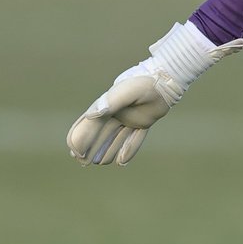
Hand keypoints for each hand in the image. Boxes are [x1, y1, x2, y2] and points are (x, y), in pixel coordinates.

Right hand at [67, 22, 242, 165]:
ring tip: (101, 162)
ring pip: (115, 139)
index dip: (79, 139)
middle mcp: (115, 113)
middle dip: (89, 148)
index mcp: (106, 106)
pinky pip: (134, 139)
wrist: (165, 81)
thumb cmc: (144, 83)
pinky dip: (128, 149)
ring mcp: (129, 119)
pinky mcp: (143, 123)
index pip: (87, 125)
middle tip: (83, 162)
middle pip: (99, 134)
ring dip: (107, 151)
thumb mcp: (125, 92)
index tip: (77, 152)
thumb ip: (109, 103)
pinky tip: (122, 162)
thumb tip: (91, 116)